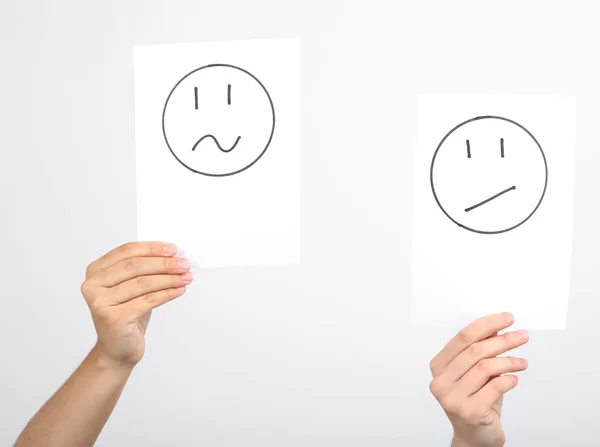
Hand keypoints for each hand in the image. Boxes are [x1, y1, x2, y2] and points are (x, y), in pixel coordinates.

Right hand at [80, 242, 193, 368]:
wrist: (117, 348)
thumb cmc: (127, 313)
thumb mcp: (133, 286)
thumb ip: (145, 268)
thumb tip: (174, 256)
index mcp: (96, 270)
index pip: (127, 251)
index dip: (152, 248)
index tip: (173, 249)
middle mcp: (93, 285)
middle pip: (135, 266)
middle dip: (164, 263)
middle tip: (184, 264)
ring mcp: (101, 302)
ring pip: (143, 283)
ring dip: (169, 278)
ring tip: (186, 277)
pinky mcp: (114, 318)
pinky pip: (147, 300)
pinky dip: (167, 294)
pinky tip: (179, 290)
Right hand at [429, 313, 529, 446]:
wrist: (475, 437)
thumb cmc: (476, 401)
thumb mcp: (475, 373)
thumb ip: (480, 351)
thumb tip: (497, 326)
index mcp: (438, 366)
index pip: (462, 337)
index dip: (486, 325)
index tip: (507, 318)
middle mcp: (440, 381)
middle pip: (475, 350)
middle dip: (503, 340)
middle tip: (522, 335)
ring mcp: (452, 397)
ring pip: (486, 367)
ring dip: (510, 361)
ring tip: (522, 362)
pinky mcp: (468, 411)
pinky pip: (495, 387)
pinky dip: (509, 380)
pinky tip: (514, 380)